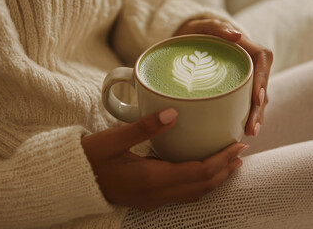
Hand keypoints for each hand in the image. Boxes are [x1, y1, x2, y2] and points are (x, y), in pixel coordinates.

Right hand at [82, 108, 246, 210]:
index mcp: (151, 179)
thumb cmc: (89, 159)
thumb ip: (144, 127)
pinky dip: (200, 184)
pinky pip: (184, 195)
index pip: (198, 173)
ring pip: (194, 194)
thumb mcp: (113, 139)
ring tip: (230, 163)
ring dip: (215, 179)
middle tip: (240, 153)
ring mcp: (153, 199)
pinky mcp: (149, 198)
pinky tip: (203, 172)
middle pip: (202, 187)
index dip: (221, 161)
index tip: (237, 146)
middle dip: (225, 170)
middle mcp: (157, 194)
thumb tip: (173, 112)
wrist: (72, 181)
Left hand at [174, 19, 272, 135]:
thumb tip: (236, 35)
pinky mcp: (237, 90)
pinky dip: (246, 117)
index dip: (263, 79)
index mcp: (247, 47)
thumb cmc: (197, 32)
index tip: (257, 98)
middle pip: (262, 86)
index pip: (263, 60)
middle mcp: (250, 65)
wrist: (189, 40)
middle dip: (259, 109)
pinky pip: (246, 104)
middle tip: (252, 128)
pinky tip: (242, 131)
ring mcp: (245, 79)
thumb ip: (218, 27)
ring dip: (256, 116)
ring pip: (257, 99)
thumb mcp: (204, 26)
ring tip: (250, 133)